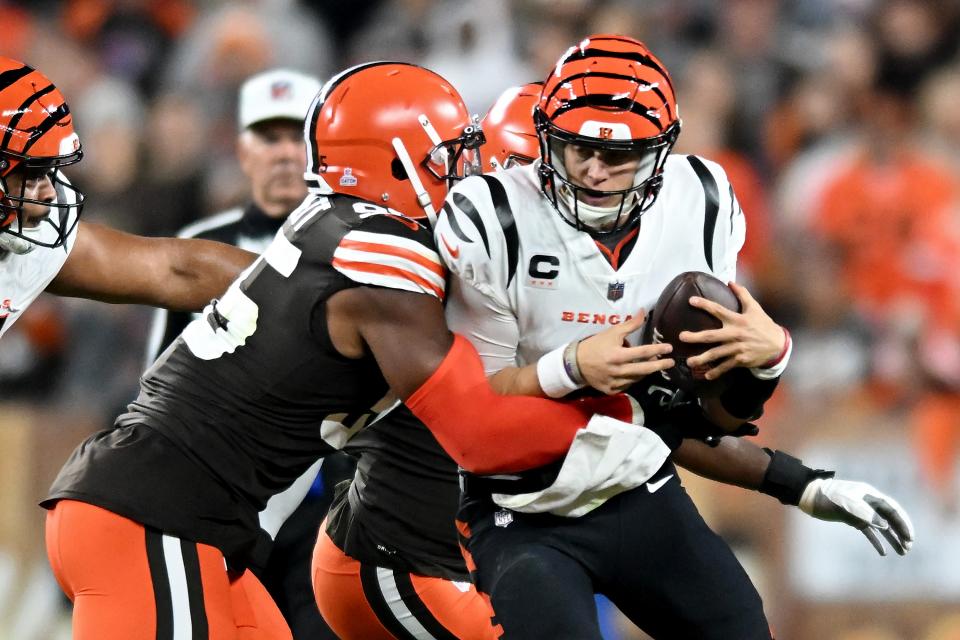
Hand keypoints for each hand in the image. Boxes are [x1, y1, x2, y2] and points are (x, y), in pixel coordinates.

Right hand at [577, 310, 673, 393]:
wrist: (575, 363)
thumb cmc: (595, 345)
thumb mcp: (612, 332)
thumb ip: (630, 324)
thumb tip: (644, 312)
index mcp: (618, 355)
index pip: (643, 352)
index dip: (657, 349)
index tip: (669, 348)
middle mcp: (618, 370)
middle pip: (644, 369)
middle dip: (659, 365)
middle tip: (671, 362)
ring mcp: (614, 382)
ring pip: (637, 379)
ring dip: (647, 372)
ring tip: (654, 366)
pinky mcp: (610, 390)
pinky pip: (627, 386)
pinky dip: (634, 380)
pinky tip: (638, 374)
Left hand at [680, 282, 784, 379]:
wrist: (778, 345)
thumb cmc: (764, 325)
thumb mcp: (755, 308)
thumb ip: (743, 294)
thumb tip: (730, 282)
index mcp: (737, 320)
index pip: (718, 310)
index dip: (704, 305)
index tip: (691, 301)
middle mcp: (735, 334)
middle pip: (711, 336)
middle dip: (695, 337)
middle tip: (681, 337)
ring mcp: (737, 348)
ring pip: (716, 354)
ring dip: (702, 359)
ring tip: (689, 362)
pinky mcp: (740, 360)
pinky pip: (726, 366)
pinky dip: (716, 372)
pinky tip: (706, 375)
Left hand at [799, 478, 915, 555]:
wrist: (810, 496)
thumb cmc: (829, 497)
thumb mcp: (847, 504)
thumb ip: (866, 514)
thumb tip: (885, 526)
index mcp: (870, 495)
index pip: (893, 510)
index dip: (903, 523)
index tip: (910, 537)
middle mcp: (869, 503)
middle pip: (890, 519)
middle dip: (901, 533)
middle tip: (908, 548)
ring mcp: (861, 512)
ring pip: (882, 527)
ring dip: (892, 539)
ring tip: (902, 552)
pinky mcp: (852, 519)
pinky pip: (869, 531)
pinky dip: (876, 541)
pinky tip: (883, 552)